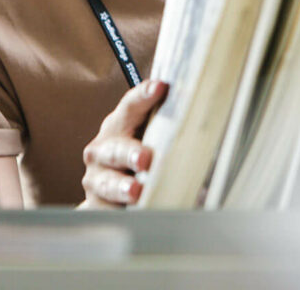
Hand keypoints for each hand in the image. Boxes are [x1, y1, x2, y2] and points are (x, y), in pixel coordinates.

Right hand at [80, 79, 167, 207]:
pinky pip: (108, 210)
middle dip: (130, 153)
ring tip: (136, 191)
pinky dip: (121, 212)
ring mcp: (96, 179)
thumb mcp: (149, 135)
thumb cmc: (137, 154)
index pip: (130, 106)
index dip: (144, 96)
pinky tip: (135, 213)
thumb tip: (203, 108)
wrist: (109, 192)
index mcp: (117, 126)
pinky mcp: (96, 206)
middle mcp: (101, 150)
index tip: (160, 87)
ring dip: (122, 187)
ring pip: (108, 182)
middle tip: (145, 158)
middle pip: (115, 149)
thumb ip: (166, 122)